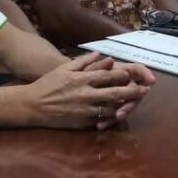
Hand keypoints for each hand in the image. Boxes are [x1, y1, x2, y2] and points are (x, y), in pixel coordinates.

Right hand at [24, 53, 149, 130]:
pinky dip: (111, 118)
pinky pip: (101, 120)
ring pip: (111, 108)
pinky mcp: (82, 122)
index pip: (108, 76)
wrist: (33, 105)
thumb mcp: (64, 69)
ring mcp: (85, 110)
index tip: (132, 75)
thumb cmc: (48, 84)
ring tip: (135, 103)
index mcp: (82, 79)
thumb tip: (99, 55)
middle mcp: (86, 94)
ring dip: (125, 106)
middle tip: (144, 91)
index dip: (122, 75)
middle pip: (115, 93)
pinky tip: (118, 115)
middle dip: (131, 92)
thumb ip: (83, 61)